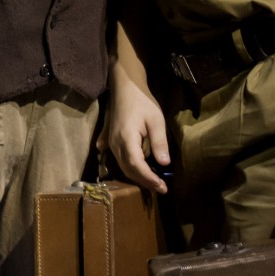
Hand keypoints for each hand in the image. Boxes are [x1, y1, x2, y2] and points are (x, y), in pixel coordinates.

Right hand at [104, 66, 170, 195]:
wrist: (124, 87)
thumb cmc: (142, 101)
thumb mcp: (156, 119)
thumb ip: (159, 141)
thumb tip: (164, 164)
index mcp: (126, 139)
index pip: (137, 166)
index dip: (149, 179)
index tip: (162, 187)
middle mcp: (115, 144)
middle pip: (128, 169)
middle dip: (145, 181)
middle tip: (161, 189)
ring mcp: (111, 142)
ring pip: (122, 165)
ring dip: (137, 176)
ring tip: (152, 182)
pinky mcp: (110, 139)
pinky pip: (117, 158)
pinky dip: (127, 168)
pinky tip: (133, 172)